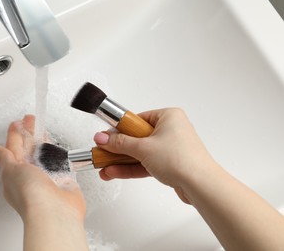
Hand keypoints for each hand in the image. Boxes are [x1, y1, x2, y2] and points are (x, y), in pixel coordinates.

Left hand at [0, 115, 85, 220]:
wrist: (55, 212)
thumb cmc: (32, 196)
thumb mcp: (11, 171)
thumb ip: (6, 158)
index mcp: (14, 174)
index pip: (12, 149)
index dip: (14, 134)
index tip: (17, 122)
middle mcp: (30, 176)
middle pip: (28, 149)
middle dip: (29, 133)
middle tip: (31, 119)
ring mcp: (46, 177)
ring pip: (43, 154)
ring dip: (43, 140)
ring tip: (43, 128)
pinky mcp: (62, 179)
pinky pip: (59, 162)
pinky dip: (57, 153)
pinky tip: (56, 146)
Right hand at [94, 108, 215, 203]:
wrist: (201, 185)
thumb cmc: (182, 160)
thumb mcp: (143, 148)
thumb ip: (120, 143)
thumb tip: (102, 137)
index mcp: (168, 117)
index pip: (136, 119)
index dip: (119, 128)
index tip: (105, 135)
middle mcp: (170, 130)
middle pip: (136, 137)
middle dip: (117, 148)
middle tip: (101, 152)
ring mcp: (169, 149)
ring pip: (139, 152)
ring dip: (121, 161)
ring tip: (103, 166)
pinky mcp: (169, 164)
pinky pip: (145, 163)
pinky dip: (131, 168)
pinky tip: (114, 172)